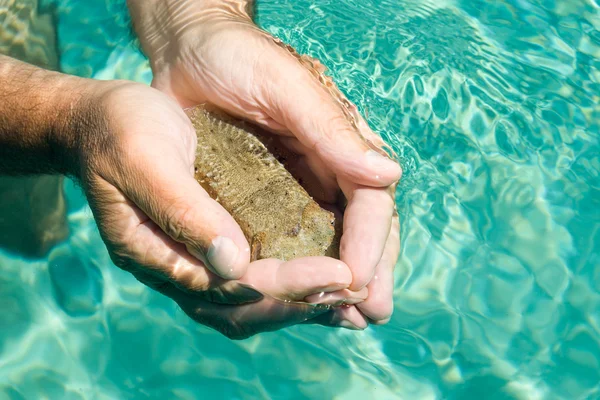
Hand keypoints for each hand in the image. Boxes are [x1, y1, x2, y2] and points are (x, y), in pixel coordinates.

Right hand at [68, 81, 357, 338]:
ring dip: (301, 304)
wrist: (99, 123)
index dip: (290, 284)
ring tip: (351, 295)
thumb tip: (234, 263)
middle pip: (248, 308)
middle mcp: (177, 270)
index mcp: (157, 254)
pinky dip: (290, 286)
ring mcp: (191, 264)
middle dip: (305, 303)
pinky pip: (251, 282)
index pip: (234, 285)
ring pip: (251, 305)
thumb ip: (182, 211)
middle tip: (359, 292)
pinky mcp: (207, 248)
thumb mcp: (143, 159)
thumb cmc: (118, 130)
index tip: (340, 274)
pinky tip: (324, 277)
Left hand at [129, 0, 401, 327]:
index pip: (371, 200)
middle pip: (361, 228)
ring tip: (347, 321)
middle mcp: (327, 169)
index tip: (361, 282)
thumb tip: (389, 175)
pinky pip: (291, 241)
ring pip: (331, 241)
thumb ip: (330, 127)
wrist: (189, 53)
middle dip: (369, 272)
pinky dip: (299, 272)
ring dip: (340, 283)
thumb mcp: (284, 83)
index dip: (372, 242)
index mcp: (341, 142)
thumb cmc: (237, 56)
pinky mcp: (265, 198)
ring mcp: (298, 186)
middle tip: (372, 315)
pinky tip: (302, 300)